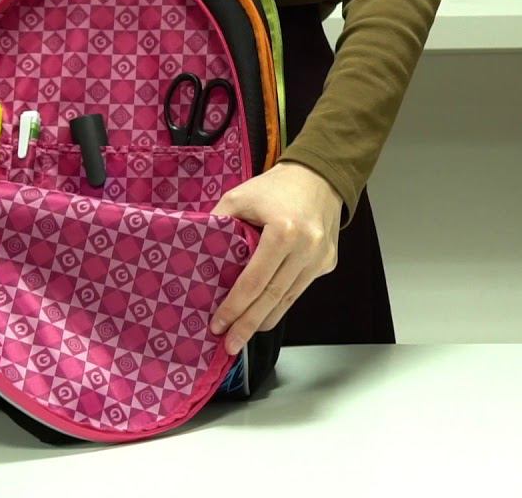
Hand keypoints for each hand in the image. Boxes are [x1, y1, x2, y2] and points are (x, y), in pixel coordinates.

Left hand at [209, 162, 342, 353]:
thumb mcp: (240, 197)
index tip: (218, 325)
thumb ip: (218, 223)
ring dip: (264, 320)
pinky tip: (263, 313)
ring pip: (288, 300)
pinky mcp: (327, 263)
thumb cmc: (276, 186)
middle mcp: (306, 248)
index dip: (235, 306)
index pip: (254, 280)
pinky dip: (280, 303)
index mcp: (284, 231)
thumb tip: (194, 250)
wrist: (320, 176)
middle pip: (272, 298)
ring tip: (243, 336)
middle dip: (248, 325)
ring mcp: (320, 259)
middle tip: (229, 345)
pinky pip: (299, 289)